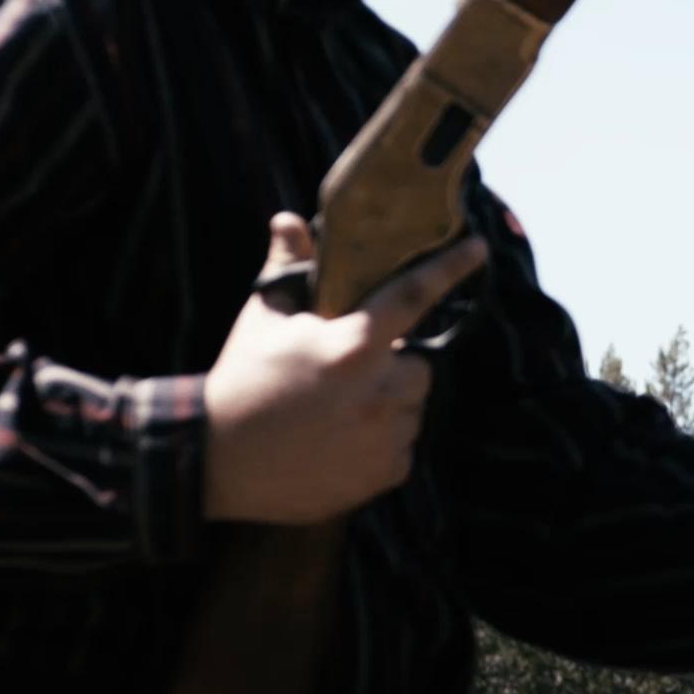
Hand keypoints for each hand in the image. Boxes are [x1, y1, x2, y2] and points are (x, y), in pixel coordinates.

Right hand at [201, 214, 487, 524]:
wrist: (214, 460)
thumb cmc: (241, 379)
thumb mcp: (263, 318)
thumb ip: (287, 268)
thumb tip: (287, 220)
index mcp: (352, 346)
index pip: (414, 295)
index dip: (450, 268)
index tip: (479, 248)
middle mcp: (379, 392)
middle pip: (419, 364)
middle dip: (394, 363)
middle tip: (351, 371)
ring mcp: (385, 437)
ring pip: (412, 407)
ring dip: (389, 402)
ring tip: (337, 409)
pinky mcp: (384, 474)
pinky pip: (403, 446)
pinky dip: (382, 441)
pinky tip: (339, 440)